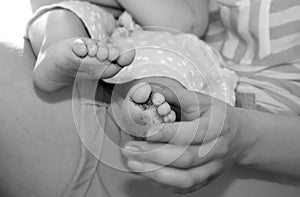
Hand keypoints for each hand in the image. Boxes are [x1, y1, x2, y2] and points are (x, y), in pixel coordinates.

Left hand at [122, 87, 246, 192]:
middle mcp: (217, 150)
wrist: (239, 137)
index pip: (194, 133)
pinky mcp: (205, 180)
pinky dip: (161, 182)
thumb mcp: (201, 100)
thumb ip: (176, 95)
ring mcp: (212, 169)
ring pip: (184, 179)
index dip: (169, 134)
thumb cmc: (217, 117)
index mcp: (218, 126)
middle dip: (154, 155)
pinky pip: (183, 188)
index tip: (147, 132)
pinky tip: (145, 171)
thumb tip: (148, 91)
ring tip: (133, 162)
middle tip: (130, 149)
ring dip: (155, 173)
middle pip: (186, 159)